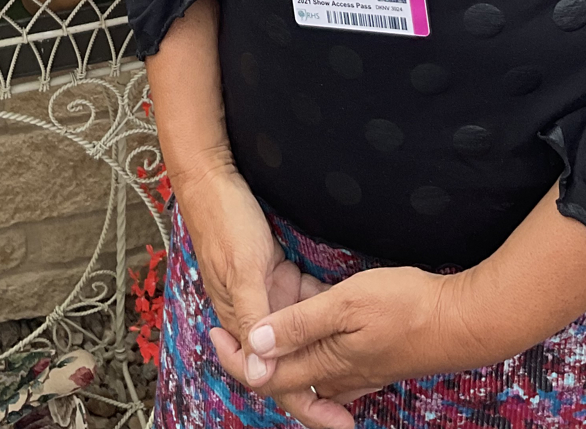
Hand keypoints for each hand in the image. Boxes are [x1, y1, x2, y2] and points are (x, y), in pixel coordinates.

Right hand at [180, 169, 352, 428]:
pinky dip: (328, 313)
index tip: (339, 423)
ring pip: (303, 336)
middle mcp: (257, 317)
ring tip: (370, 367)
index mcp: (242, 322)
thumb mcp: (242, 270)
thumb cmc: (225, 223)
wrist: (214, 180)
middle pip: (292, 363)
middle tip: (358, 411)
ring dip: (328, 350)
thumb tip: (259, 375)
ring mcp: (270, 296)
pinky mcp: (280, 275)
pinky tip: (356, 319)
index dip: (306, 404)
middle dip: (324, 388)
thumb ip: (253, 318)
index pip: (273, 378)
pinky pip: (309, 303)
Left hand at [225, 263, 470, 415]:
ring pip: (308, 374)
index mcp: (324, 363)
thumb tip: (254, 343)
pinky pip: (332, 370)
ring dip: (281, 357)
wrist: (463, 323)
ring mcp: (359, 373)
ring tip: (262, 332)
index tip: (212, 333)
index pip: (266, 374)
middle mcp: (338, 376)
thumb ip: (299, 325)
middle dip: (254, 359)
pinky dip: (311, 357)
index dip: (236, 358)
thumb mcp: (345, 303)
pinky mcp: (376, 364)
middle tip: (227, 332)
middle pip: (284, 378)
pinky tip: (312, 339)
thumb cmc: (405, 306)